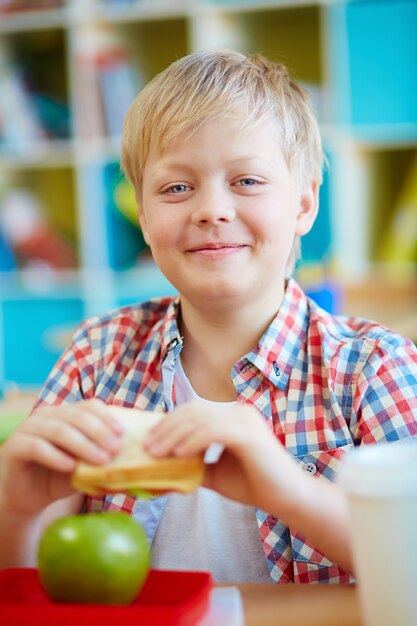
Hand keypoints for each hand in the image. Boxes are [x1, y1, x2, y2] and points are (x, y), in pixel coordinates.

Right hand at [0, 399, 123, 515]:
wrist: (28, 497)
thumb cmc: (60, 476)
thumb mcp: (84, 464)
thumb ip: (100, 454)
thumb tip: (132, 454)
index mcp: (66, 413)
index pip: (89, 406)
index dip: (107, 417)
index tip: (123, 433)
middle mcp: (47, 415)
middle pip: (76, 416)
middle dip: (99, 432)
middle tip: (117, 449)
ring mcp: (29, 428)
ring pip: (59, 430)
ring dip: (83, 444)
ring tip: (101, 460)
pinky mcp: (14, 447)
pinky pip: (37, 447)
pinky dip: (56, 456)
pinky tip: (71, 467)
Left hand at [144, 401, 299, 511]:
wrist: (288, 498)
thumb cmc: (255, 485)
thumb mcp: (215, 473)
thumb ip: (193, 466)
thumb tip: (161, 470)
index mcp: (231, 417)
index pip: (193, 411)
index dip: (168, 422)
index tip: (148, 439)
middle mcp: (238, 412)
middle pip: (192, 411)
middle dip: (165, 428)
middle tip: (146, 446)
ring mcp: (244, 420)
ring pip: (200, 419)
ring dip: (173, 435)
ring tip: (156, 452)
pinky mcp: (248, 434)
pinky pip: (213, 431)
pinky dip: (192, 441)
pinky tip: (178, 454)